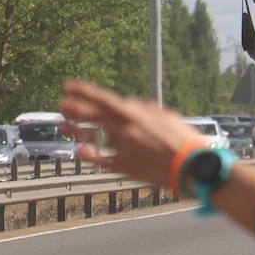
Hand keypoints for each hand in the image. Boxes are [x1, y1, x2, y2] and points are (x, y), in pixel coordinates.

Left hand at [59, 80, 204, 188]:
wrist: (193, 167)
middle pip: (94, 117)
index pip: (104, 99)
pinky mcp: (125, 168)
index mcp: (137, 115)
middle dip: (75, 109)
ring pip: (94, 138)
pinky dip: (89, 156)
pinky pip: (102, 161)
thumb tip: (131, 102)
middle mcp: (127, 130)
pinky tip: (78, 152)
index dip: (84, 92)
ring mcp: (124, 150)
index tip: (68, 86)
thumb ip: (147, 108)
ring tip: (63, 126)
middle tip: (60, 105)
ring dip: (77, 131)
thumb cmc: (185, 140)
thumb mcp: (168, 117)